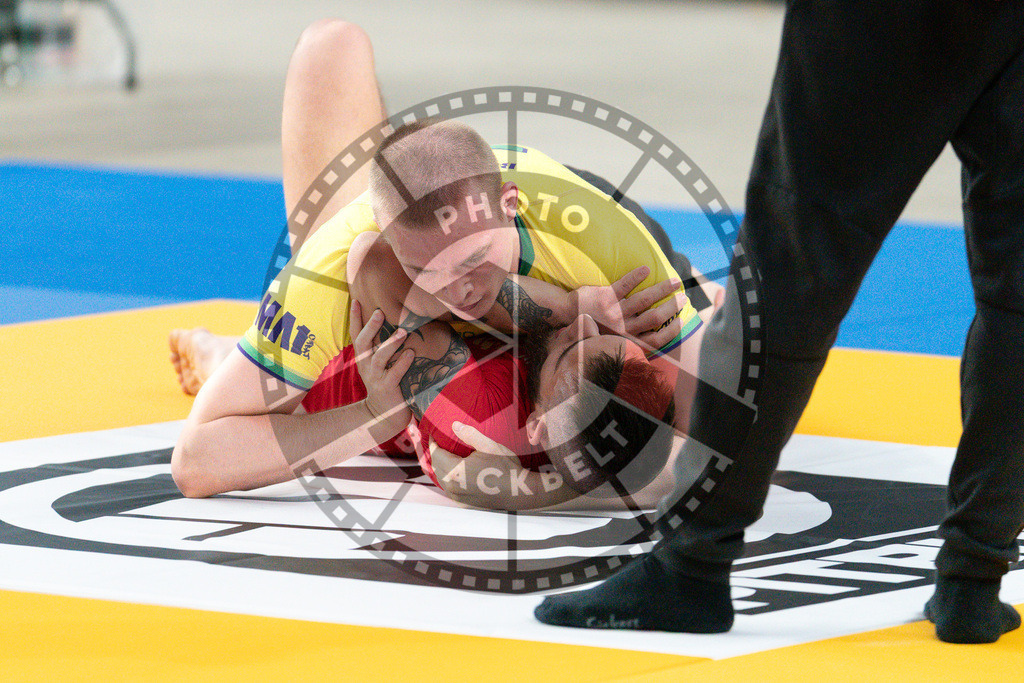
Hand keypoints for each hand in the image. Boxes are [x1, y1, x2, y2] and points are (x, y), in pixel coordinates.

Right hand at [350, 300, 414, 434]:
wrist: (383, 414)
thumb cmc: (385, 383)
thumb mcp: (379, 364)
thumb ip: (381, 346)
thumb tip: (395, 322)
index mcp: (363, 357)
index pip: (355, 334)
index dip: (354, 318)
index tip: (356, 299)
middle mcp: (366, 365)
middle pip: (363, 342)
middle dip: (370, 327)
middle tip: (380, 312)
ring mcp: (376, 377)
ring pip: (379, 357)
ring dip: (391, 343)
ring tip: (403, 332)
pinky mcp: (388, 387)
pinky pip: (395, 373)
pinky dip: (403, 362)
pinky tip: (411, 353)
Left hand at [428, 422, 524, 507]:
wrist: (518, 492)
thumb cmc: (505, 468)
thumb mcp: (489, 446)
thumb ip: (470, 435)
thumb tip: (454, 425)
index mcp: (456, 472)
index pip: (436, 455)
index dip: (433, 443)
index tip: (434, 434)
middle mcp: (453, 486)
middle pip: (436, 467)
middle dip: (436, 454)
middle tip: (440, 443)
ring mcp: (457, 496)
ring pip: (441, 479)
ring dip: (441, 467)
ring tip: (446, 455)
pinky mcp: (463, 502)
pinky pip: (449, 488)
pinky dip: (448, 478)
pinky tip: (455, 471)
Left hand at [571, 266, 685, 344]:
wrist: (568, 317)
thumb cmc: (593, 329)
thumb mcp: (612, 342)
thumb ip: (630, 342)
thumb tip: (653, 340)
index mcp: (626, 340)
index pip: (656, 340)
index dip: (672, 331)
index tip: (682, 321)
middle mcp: (621, 328)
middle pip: (654, 318)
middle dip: (672, 307)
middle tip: (683, 298)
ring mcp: (614, 312)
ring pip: (643, 300)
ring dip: (662, 290)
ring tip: (675, 282)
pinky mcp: (605, 297)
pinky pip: (624, 285)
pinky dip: (636, 277)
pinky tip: (647, 269)